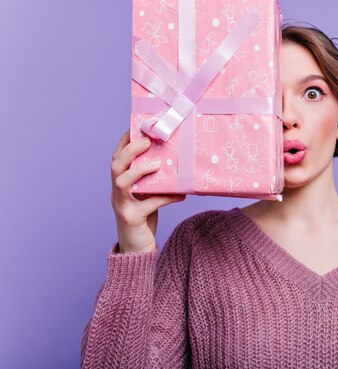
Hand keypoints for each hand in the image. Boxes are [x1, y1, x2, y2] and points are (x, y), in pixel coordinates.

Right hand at [110, 129, 185, 252]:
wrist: (136, 249)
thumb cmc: (144, 218)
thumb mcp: (148, 195)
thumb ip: (154, 181)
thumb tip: (174, 162)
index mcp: (119, 184)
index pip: (117, 158)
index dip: (125, 142)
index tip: (138, 127)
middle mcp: (116, 193)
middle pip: (115, 166)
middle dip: (130, 151)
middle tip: (147, 141)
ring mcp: (122, 206)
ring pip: (123, 183)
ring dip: (140, 170)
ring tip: (158, 164)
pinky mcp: (132, 219)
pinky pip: (148, 205)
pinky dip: (166, 198)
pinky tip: (181, 194)